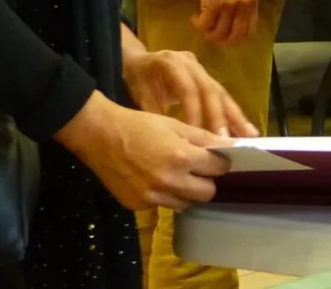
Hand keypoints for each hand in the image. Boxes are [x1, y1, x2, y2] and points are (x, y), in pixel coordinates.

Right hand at [55, 92, 231, 211]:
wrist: (100, 136)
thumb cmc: (140, 125)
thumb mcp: (176, 126)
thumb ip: (204, 139)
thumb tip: (230, 147)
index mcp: (182, 158)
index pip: (218, 169)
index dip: (221, 163)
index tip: (217, 159)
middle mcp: (169, 182)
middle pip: (206, 194)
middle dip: (208, 181)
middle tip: (200, 170)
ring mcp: (151, 197)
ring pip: (184, 204)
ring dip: (187, 192)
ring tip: (177, 175)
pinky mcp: (136, 206)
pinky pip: (161, 205)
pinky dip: (164, 195)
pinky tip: (155, 180)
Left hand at [124, 48, 256, 138]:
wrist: (140, 60)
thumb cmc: (139, 78)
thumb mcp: (140, 94)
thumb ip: (154, 113)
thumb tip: (169, 140)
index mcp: (173, 63)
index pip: (188, 89)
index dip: (194, 111)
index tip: (197, 136)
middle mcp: (192, 64)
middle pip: (211, 90)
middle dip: (220, 116)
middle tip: (227, 140)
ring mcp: (203, 69)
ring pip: (222, 93)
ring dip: (235, 116)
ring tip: (248, 135)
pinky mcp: (209, 78)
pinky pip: (223, 96)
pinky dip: (233, 113)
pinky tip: (245, 129)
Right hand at [191, 0, 259, 46]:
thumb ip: (243, 6)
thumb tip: (235, 24)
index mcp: (252, 2)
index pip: (249, 31)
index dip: (237, 38)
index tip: (227, 36)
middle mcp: (243, 6)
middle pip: (233, 36)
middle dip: (222, 40)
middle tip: (212, 34)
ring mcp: (228, 6)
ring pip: (217, 33)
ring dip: (208, 33)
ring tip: (203, 25)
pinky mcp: (213, 5)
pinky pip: (204, 24)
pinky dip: (198, 24)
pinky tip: (195, 17)